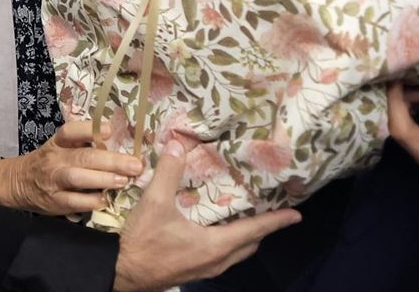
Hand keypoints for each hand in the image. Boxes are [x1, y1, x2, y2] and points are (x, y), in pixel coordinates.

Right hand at [0, 121, 143, 215]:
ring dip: (103, 179)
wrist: (19, 183)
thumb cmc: (51, 162)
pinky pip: (75, 202)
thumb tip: (121, 141)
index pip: (70, 131)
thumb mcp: (62, 147)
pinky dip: (92, 201)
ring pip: (78, 178)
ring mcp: (54, 181)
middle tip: (135, 164)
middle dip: (111, 160)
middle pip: (83, 156)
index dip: (89, 129)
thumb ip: (85, 143)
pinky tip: (107, 200)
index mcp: (58, 142)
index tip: (109, 130)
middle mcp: (56, 159)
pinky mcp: (55, 202)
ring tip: (123, 181)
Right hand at [114, 139, 300, 290]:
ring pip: (237, 252)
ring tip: (248, 214)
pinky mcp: (195, 271)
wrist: (121, 274)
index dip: (276, 221)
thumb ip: (168, 172)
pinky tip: (218, 228)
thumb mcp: (154, 203)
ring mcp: (206, 269)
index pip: (254, 230)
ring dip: (246, 236)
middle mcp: (217, 261)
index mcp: (214, 245)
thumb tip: (177, 144)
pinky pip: (223, 256)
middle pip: (250, 244)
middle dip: (263, 228)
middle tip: (271, 208)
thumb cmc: (143, 243)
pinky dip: (230, 241)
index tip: (296, 215)